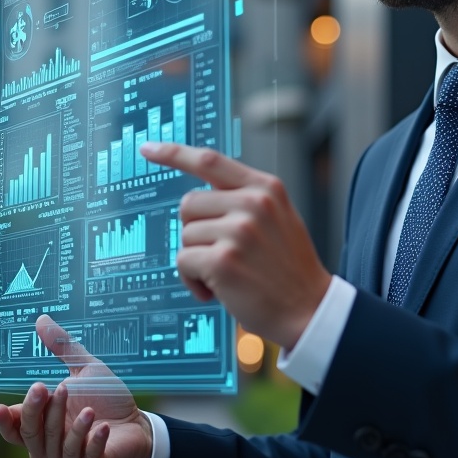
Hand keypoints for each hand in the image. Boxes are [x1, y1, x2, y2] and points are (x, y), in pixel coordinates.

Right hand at [0, 315, 152, 457]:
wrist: (138, 425)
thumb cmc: (106, 399)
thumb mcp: (84, 371)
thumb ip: (62, 349)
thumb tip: (41, 319)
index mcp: (39, 429)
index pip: (13, 428)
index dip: (4, 420)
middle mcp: (45, 452)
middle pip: (32, 434)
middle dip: (39, 411)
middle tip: (48, 387)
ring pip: (60, 446)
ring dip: (74, 428)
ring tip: (89, 410)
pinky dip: (94, 442)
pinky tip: (103, 427)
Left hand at [140, 142, 331, 349]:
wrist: (309, 309)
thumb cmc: (288, 268)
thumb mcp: (279, 218)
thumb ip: (245, 199)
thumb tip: (200, 195)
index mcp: (266, 188)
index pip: (211, 160)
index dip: (175, 153)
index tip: (148, 149)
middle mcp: (253, 203)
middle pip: (189, 204)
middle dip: (196, 231)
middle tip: (221, 253)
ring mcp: (239, 231)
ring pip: (185, 236)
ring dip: (196, 259)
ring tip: (225, 274)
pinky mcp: (223, 260)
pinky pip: (183, 262)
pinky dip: (192, 280)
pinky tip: (216, 290)